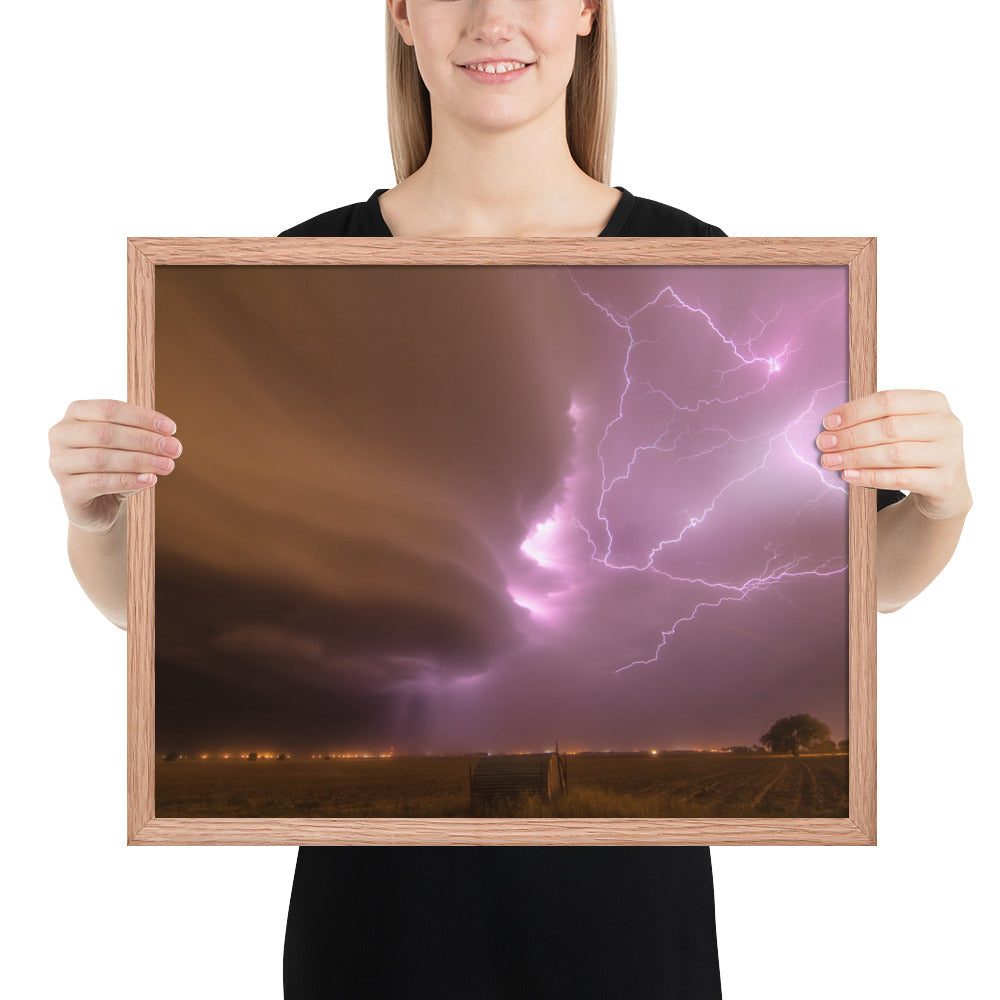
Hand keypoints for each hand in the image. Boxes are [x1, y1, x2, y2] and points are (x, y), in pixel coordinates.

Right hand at [48, 399, 182, 532]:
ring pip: (102, 459)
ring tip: (168, 465)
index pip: (109, 409)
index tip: (171, 429)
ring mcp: (58, 463)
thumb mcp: (129, 446)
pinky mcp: (67, 490)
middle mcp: (61, 435)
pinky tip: (150, 480)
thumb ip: (143, 437)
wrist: (100, 503)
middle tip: (174, 449)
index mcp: (76, 414)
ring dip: (140, 461)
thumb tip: (168, 440)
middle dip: (145, 440)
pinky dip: (128, 480)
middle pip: (105, 433)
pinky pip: (99, 483)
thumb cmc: (116, 466)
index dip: (142, 417)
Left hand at [817, 389, 971, 520]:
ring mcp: (950, 454)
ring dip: (856, 457)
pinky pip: (901, 478)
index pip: (889, 400)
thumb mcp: (903, 428)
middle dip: (851, 436)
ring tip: (830, 460)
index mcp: (934, 402)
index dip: (855, 411)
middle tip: (824, 444)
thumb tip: (832, 425)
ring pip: (894, 453)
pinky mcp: (944, 482)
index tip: (828, 422)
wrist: (946, 487)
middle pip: (890, 427)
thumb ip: (875, 420)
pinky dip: (870, 477)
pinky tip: (849, 475)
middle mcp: (947, 425)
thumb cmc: (915, 450)